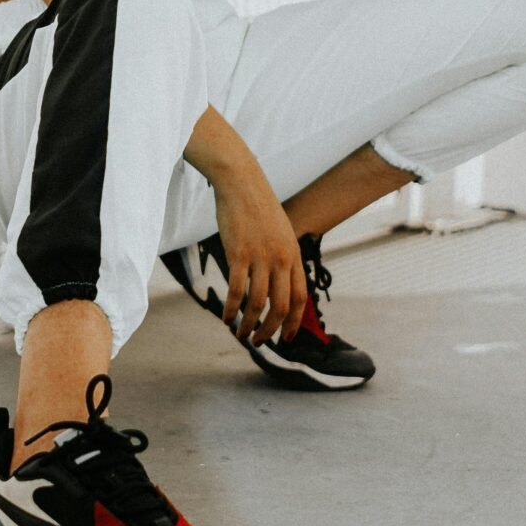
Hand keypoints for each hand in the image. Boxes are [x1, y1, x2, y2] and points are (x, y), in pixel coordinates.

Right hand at [212, 163, 307, 346]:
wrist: (242, 184)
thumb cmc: (259, 208)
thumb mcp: (281, 233)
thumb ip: (284, 258)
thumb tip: (280, 282)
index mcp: (294, 256)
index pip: (300, 298)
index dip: (293, 323)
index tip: (285, 338)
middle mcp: (281, 259)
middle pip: (280, 306)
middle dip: (270, 330)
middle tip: (259, 341)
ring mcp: (260, 257)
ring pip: (258, 303)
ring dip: (249, 324)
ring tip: (240, 334)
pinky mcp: (238, 254)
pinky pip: (236, 290)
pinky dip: (230, 309)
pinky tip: (225, 317)